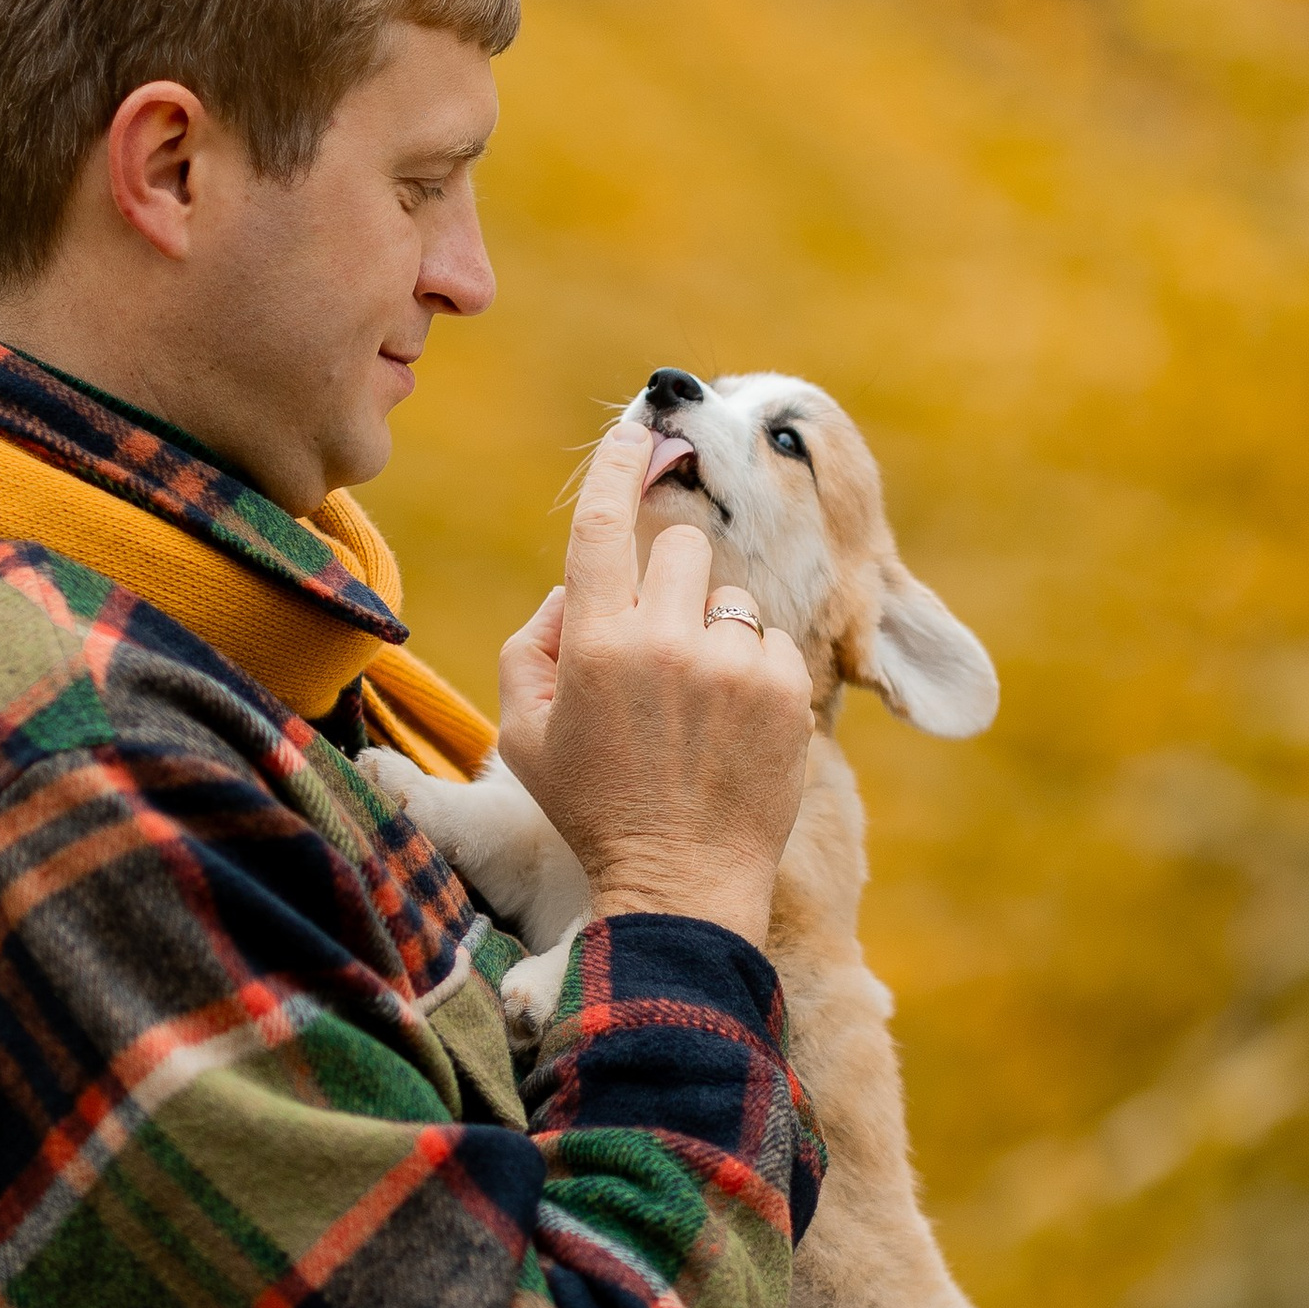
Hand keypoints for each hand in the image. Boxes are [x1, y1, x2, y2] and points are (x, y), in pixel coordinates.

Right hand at [494, 416, 812, 947]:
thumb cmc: (595, 807)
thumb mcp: (524, 734)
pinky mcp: (784, 689)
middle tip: (658, 647)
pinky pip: (766, 640)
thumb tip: (576, 588)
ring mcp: (731, 663)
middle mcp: (666, 641)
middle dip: (667, 583)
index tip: (635, 425)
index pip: (602, 524)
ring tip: (695, 711)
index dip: (614, 465)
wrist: (682, 882)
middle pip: (678, 547)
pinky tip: (730, 728)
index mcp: (596, 643)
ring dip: (710, 634)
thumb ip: (532, 644)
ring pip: (727, 597)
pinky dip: (749, 672)